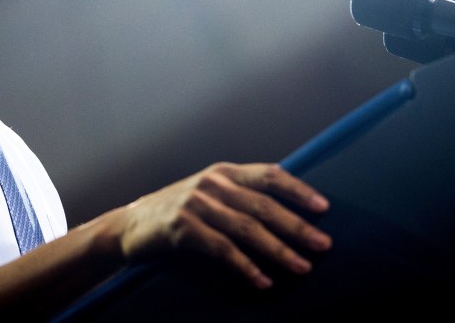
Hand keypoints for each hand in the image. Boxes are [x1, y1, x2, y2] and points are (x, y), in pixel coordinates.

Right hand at [116, 162, 330, 288]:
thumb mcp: (209, 195)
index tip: (323, 207)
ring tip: (301, 267)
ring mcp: (196, 203)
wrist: (130, 225)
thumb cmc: (178, 212)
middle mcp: (212, 183)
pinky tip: (263, 281)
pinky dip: (245, 266)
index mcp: (224, 173)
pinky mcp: (182, 227)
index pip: (268, 174)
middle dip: (296, 226)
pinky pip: (222, 249)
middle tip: (323, 244)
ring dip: (278, 250)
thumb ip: (240, 197)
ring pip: (246, 228)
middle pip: (263, 204)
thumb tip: (288, 214)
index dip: (298, 189)